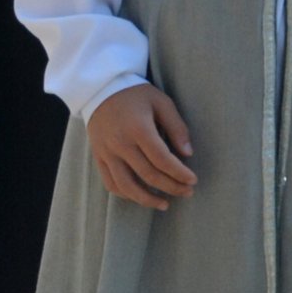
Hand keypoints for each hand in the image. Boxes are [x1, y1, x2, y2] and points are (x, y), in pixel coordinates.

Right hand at [86, 83, 196, 209]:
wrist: (100, 88)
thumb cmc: (135, 93)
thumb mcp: (161, 102)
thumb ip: (176, 127)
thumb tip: (188, 154)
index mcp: (138, 129)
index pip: (162, 160)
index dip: (179, 173)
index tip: (193, 180)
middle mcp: (121, 144)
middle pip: (148, 175)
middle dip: (171, 187)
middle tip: (187, 192)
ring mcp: (107, 153)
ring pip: (127, 186)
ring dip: (147, 200)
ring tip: (165, 204)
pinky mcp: (98, 157)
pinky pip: (111, 183)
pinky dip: (126, 194)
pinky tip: (140, 196)